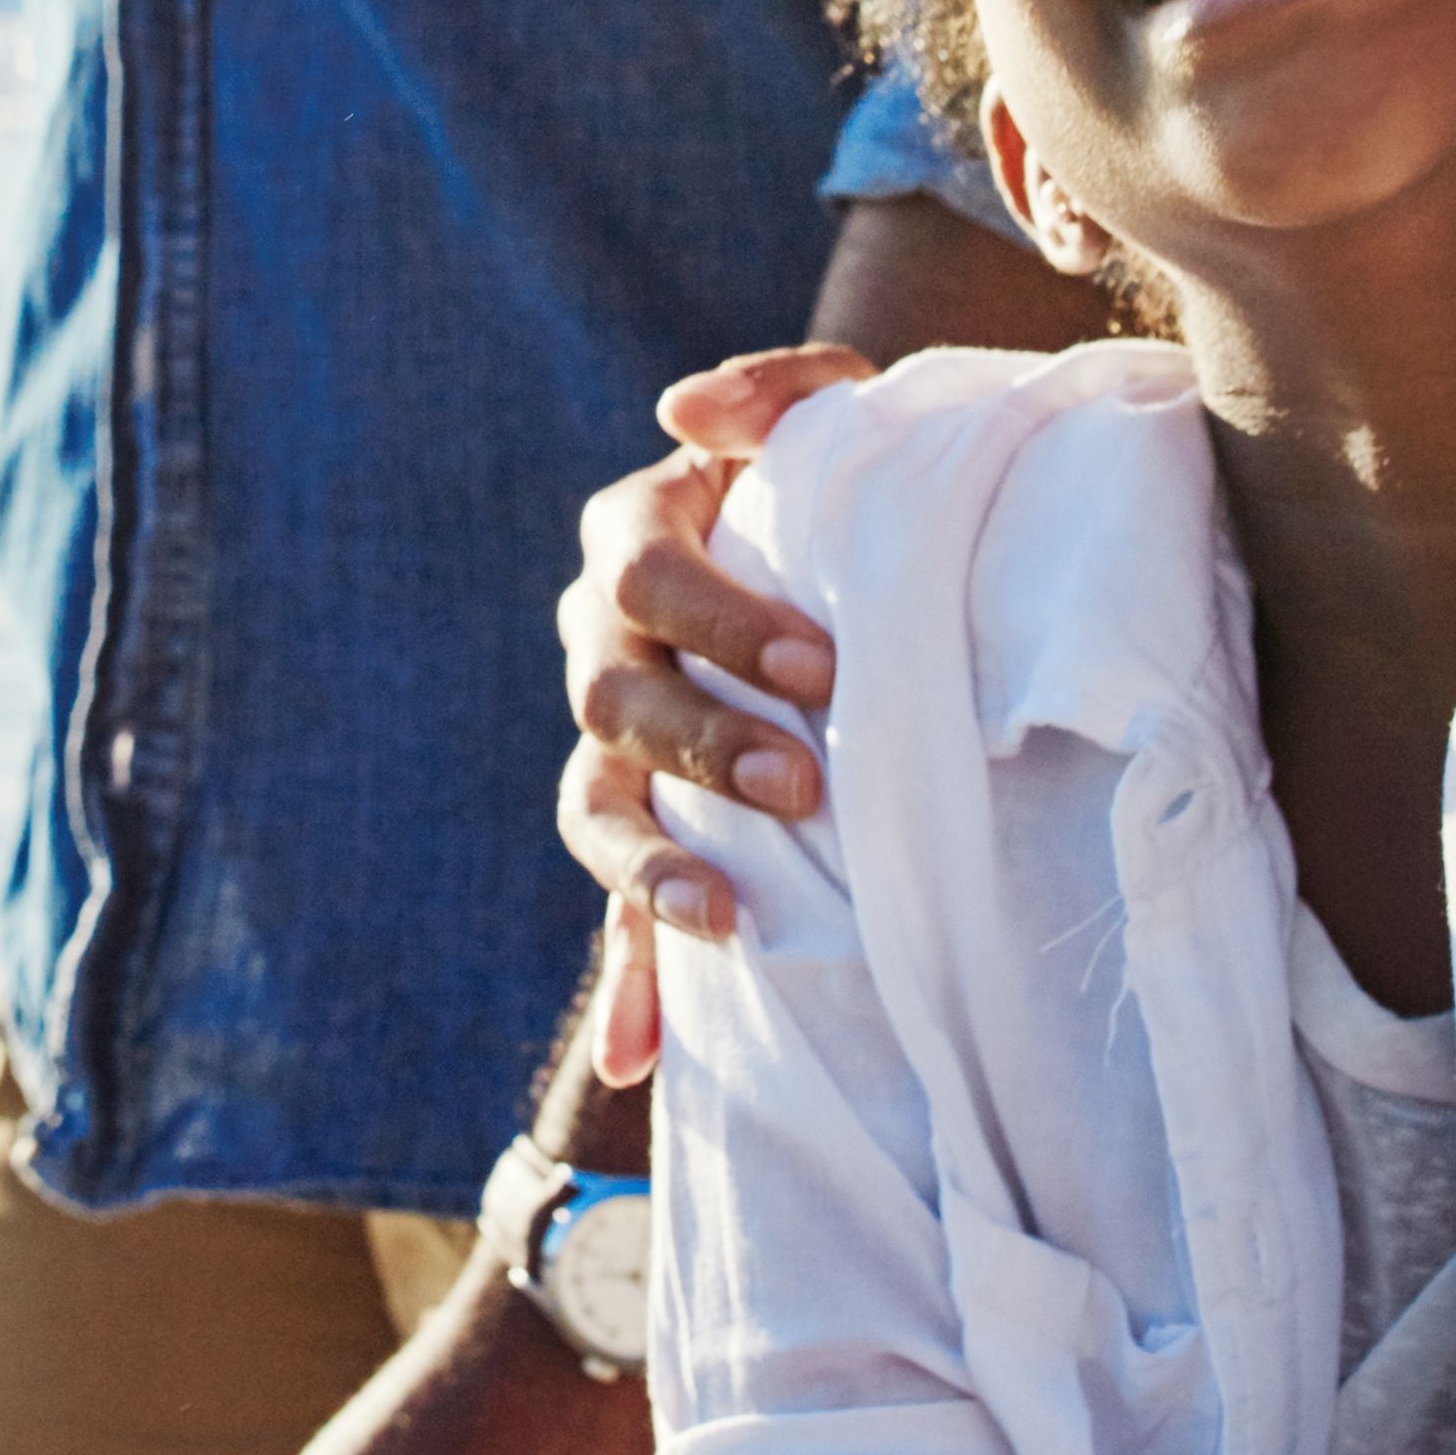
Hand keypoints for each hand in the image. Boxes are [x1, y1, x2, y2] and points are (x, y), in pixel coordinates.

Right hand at [555, 341, 872, 1072]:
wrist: (859, 559)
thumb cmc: (847, 489)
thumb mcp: (837, 419)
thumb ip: (780, 389)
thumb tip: (682, 410)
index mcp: (636, 539)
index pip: (643, 571)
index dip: (723, 623)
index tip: (825, 670)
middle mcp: (604, 642)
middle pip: (613, 696)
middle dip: (702, 743)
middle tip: (801, 785)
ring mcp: (615, 746)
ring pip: (596, 809)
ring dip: (650, 868)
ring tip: (723, 915)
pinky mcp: (648, 833)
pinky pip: (617, 918)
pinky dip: (628, 993)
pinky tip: (637, 1065)